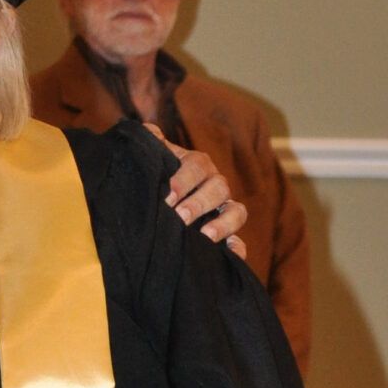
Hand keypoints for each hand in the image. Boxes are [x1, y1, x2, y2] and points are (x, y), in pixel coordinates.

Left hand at [154, 137, 248, 257]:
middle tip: (180, 217)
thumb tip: (149, 131)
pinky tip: (231, 256)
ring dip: (223, 224)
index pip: (197, 166)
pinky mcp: (227, 236)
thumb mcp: (152, 159)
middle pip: (219, 188)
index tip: (167, 197)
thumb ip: (150, 143)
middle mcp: (215, 186)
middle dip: (200, 203)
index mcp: (198, 165)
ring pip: (236, 212)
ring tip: (205, 236)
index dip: (184, 180)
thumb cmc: (155, 179)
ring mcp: (223, 211)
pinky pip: (239, 242)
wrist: (156, 203)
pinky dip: (238, 249)